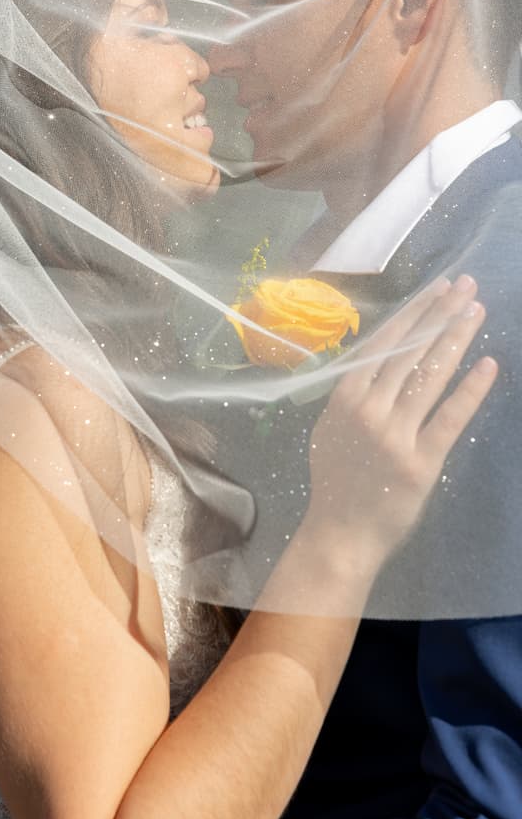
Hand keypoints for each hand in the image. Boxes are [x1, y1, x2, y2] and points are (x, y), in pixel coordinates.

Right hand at [306, 275, 497, 569]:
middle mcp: (370, 409)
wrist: (339, 532)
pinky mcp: (421, 462)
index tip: (436, 289)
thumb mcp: (331, 428)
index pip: (384, 344)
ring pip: (430, 377)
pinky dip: (470, 392)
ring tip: (476, 312)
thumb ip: (353, 394)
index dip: (414, 314)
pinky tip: (488, 365)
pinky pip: (449, 419)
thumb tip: (378, 358)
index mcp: (346, 397)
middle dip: (440, 315)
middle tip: (466, 286)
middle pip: (411, 353)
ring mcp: (396, 435)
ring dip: (456, 340)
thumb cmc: (335, 480)